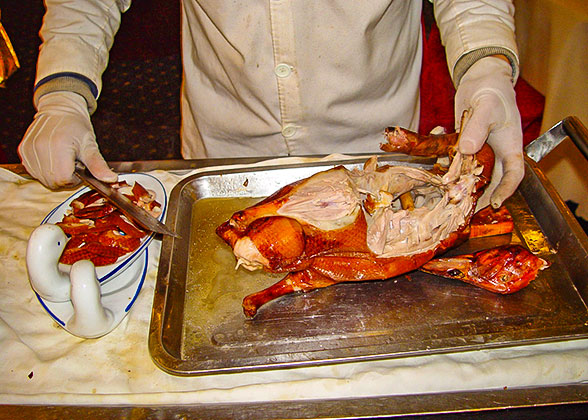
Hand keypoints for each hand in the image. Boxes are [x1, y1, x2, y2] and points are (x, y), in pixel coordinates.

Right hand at [18, 91, 116, 188]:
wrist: (59, 109)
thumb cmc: (76, 126)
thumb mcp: (90, 146)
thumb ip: (98, 166)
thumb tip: (111, 179)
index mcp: (58, 147)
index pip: (64, 179)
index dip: (74, 178)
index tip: (78, 167)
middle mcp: (40, 148)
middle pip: (52, 181)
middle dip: (64, 177)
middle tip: (71, 163)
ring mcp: (28, 150)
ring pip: (42, 178)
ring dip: (54, 174)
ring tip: (62, 159)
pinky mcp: (22, 150)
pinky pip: (32, 171)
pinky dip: (43, 170)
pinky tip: (51, 158)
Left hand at [455, 56, 523, 208]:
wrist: (480, 80)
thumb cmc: (493, 92)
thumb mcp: (487, 107)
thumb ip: (478, 127)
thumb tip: (467, 148)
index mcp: (509, 146)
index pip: (514, 174)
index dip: (506, 190)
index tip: (495, 203)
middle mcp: (495, 153)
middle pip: (489, 181)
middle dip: (477, 196)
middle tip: (463, 210)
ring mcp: (478, 151)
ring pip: (468, 173)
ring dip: (456, 183)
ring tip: (442, 196)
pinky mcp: (462, 146)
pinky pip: (453, 158)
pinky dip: (443, 160)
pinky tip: (435, 159)